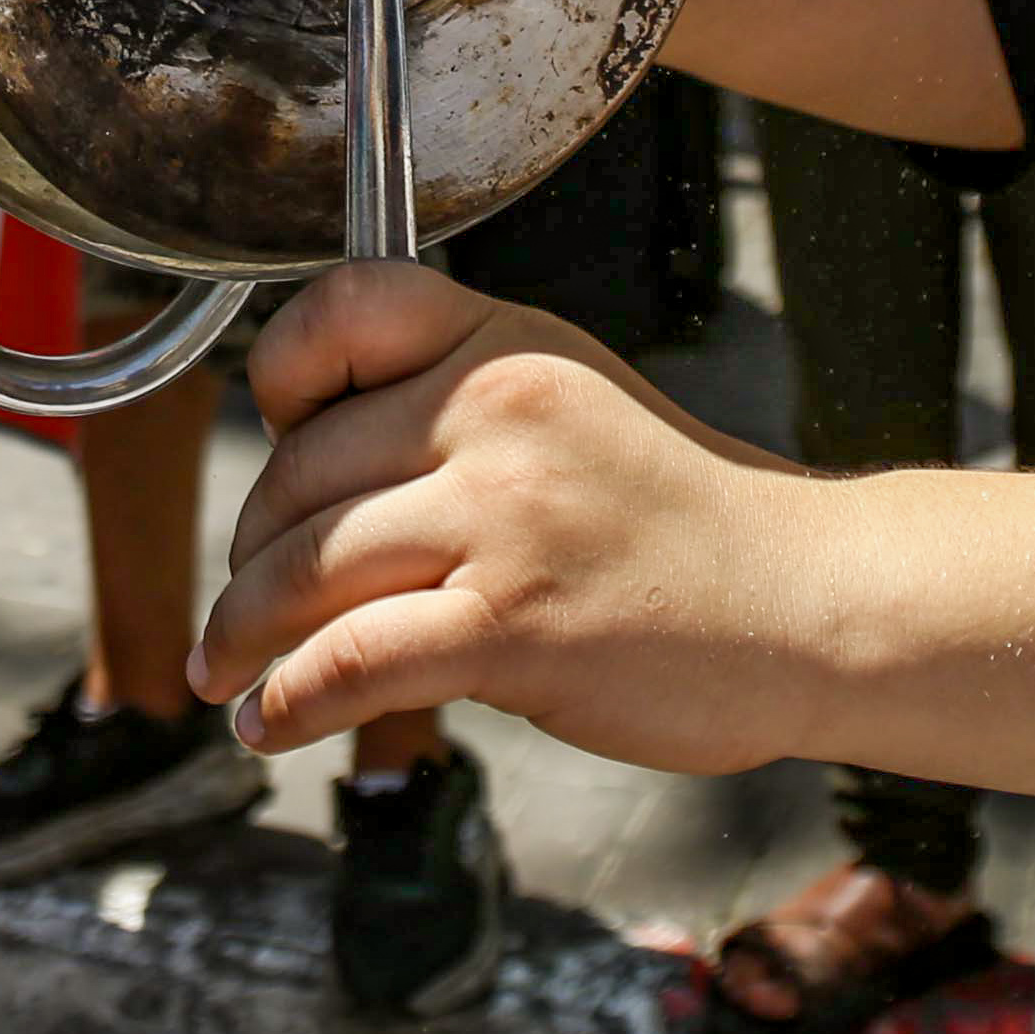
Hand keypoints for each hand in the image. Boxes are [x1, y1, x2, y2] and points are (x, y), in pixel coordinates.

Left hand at [188, 264, 803, 774]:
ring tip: (226, 672)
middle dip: (249, 553)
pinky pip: (352, 660)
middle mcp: (495, 411)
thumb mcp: (568, 407)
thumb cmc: (683, 523)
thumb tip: (302, 476)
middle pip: (297, 471)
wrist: (807, 605)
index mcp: (505, 343)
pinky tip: (273, 721)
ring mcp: (505, 517)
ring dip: (243, 635)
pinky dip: (290, 700)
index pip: (339, 312)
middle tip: (240, 608)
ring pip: (305, 569)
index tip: (270, 448)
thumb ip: (450, 413)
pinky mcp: (515, 624)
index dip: (277, 380)